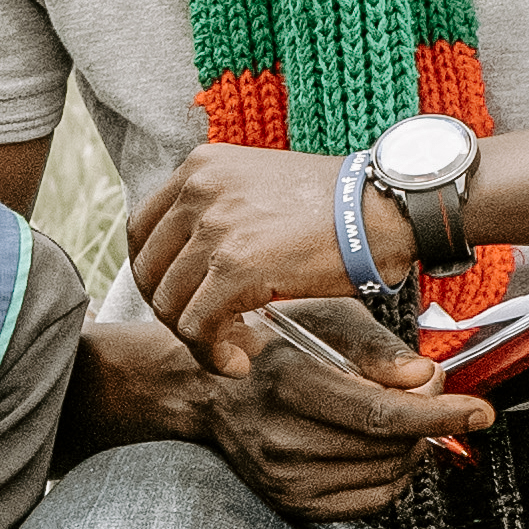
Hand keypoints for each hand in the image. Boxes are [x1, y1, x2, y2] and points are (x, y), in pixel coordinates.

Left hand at [129, 140, 397, 356]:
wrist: (385, 208)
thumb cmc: (339, 207)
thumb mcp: (263, 188)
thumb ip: (222, 213)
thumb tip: (195, 264)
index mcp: (200, 167)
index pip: (142, 232)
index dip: (158, 277)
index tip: (187, 302)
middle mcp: (198, 189)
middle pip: (148, 269)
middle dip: (174, 312)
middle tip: (211, 333)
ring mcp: (213, 226)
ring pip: (169, 304)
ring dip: (197, 338)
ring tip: (233, 349)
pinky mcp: (235, 265)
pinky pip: (197, 326)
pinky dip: (212, 354)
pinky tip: (240, 361)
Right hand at [197, 306, 490, 523]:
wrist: (206, 390)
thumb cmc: (273, 342)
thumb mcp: (324, 319)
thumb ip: (378, 349)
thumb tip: (428, 381)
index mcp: (290, 383)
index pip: (381, 415)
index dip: (439, 415)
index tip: (480, 411)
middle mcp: (283, 438)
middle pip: (391, 448)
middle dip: (426, 423)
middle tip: (421, 395)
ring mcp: (284, 479)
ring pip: (387, 477)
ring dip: (408, 449)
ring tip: (389, 416)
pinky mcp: (291, 504)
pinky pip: (371, 501)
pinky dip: (389, 474)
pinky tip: (377, 447)